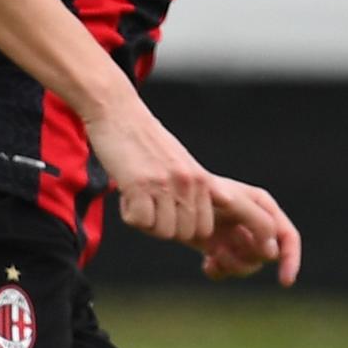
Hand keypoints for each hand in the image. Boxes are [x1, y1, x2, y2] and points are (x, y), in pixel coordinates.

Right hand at [88, 96, 225, 252]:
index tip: (167, 213)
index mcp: (202, 180)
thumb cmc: (148, 141)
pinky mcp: (140, 184)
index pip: (204, 229)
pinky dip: (129, 214)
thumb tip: (228, 201)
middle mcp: (188, 183)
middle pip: (183, 234)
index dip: (183, 229)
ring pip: (162, 231)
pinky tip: (127, 194)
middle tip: (149, 205)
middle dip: (163, 227)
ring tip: (138, 196)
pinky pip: (139, 222)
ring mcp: (165, 184)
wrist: (120, 114)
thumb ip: (204, 186)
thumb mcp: (185, 162)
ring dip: (145, 221)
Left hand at [194, 179, 301, 284]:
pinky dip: (218, 271)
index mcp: (264, 207)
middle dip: (247, 257)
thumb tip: (273, 254)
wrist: (171, 197)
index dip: (291, 260)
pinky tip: (206, 263)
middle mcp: (254, 223)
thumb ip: (260, 224)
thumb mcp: (235, 203)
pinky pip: (229, 271)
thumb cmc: (204, 192)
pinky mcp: (219, 249)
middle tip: (224, 249)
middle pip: (267, 255)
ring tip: (213, 254)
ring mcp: (237, 238)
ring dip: (231, 264)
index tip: (284, 282)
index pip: (288, 237)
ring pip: (249, 265)